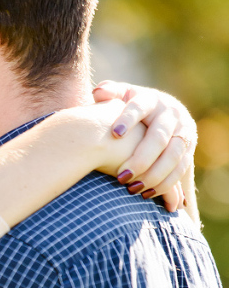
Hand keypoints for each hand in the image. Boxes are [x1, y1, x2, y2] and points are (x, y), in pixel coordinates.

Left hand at [92, 81, 195, 212]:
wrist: (161, 113)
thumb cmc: (131, 108)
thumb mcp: (122, 96)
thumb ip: (111, 93)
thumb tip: (99, 92)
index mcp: (150, 100)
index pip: (140, 107)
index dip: (129, 119)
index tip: (115, 134)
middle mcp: (170, 113)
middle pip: (158, 138)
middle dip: (140, 160)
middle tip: (121, 177)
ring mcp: (183, 131)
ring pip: (173, 156)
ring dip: (154, 175)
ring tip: (132, 189)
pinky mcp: (189, 148)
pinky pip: (181, 168)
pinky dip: (165, 183)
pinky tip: (147, 194)